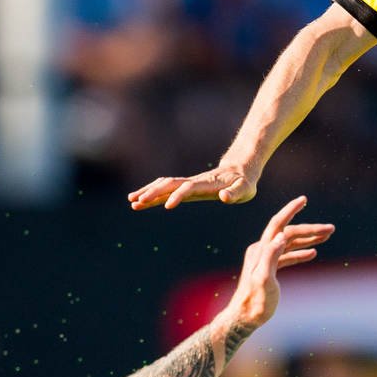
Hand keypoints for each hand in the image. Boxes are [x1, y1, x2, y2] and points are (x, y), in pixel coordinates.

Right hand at [129, 163, 257, 209]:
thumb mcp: (245, 189)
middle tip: (136, 202)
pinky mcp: (185, 187)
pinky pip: (165, 188)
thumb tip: (225, 197)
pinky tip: (141, 201)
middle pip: (169, 185)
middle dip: (153, 193)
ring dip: (148, 192)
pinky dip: (152, 193)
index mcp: (206, 184)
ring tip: (132, 202)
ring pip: (164, 185)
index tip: (167, 206)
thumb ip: (235, 193)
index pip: (188, 189)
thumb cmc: (243, 182)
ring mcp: (188, 183)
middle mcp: (193, 182)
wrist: (239, 170)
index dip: (178, 196)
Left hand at [220, 195, 333, 333]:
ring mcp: (265, 259)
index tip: (304, 199)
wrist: (244, 318)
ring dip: (308, 239)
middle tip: (331, 229)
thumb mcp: (263, 280)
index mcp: (261, 250)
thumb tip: (281, 236)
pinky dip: (300, 252)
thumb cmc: (254, 303)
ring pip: (289, 243)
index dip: (291, 210)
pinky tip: (312, 253)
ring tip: (327, 237)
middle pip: (288, 233)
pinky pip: (287, 256)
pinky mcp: (269, 270)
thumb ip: (270, 257)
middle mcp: (262, 251)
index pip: (278, 224)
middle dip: (309, 229)